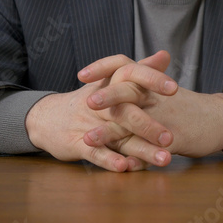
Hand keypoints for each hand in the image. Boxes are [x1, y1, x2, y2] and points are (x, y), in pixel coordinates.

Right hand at [26, 52, 177, 171]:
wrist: (48, 117)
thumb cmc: (89, 101)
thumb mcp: (112, 81)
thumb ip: (141, 70)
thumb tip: (165, 54)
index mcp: (111, 85)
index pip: (131, 76)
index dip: (152, 80)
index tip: (175, 88)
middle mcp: (101, 103)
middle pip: (126, 110)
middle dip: (149, 124)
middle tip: (171, 137)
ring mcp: (89, 123)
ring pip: (117, 136)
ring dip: (141, 149)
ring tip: (163, 158)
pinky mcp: (77, 143)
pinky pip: (95, 152)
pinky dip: (109, 160)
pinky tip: (125, 168)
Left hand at [81, 57, 222, 168]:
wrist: (220, 119)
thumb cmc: (186, 105)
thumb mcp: (162, 90)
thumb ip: (140, 83)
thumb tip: (114, 76)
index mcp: (149, 82)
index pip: (124, 65)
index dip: (102, 68)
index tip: (80, 74)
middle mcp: (155, 96)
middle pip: (127, 91)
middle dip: (106, 97)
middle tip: (86, 102)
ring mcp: (164, 118)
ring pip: (134, 124)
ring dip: (110, 133)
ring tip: (87, 140)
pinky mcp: (174, 139)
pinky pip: (151, 150)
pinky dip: (135, 159)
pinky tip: (119, 166)